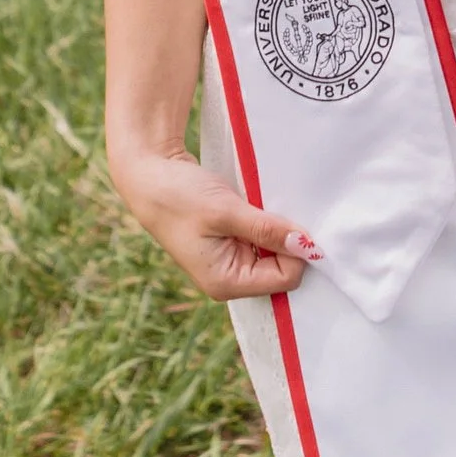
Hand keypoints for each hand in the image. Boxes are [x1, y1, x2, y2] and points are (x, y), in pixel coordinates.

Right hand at [111, 147, 319, 299]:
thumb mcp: (227, 211)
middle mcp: (229, 279)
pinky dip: (266, 222)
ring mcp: (229, 262)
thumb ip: (267, 230)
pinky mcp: (230, 244)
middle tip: (273, 208)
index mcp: (225, 283)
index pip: (285, 278)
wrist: (148, 174)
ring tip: (259, 205)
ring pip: (275, 252)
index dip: (295, 250)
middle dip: (285, 240)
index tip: (291, 219)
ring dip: (276, 228)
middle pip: (282, 268)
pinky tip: (256, 204)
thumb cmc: (179, 196)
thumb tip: (307, 246)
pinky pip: (262, 239)